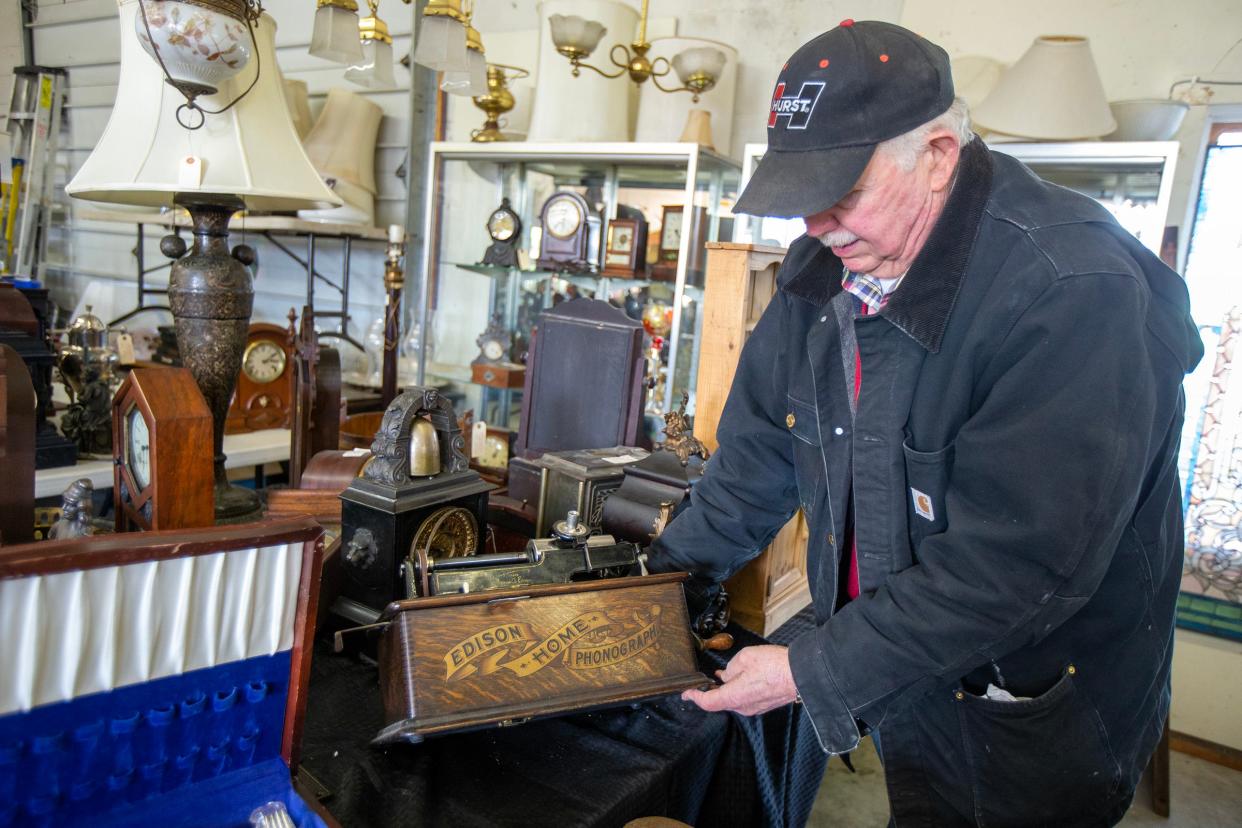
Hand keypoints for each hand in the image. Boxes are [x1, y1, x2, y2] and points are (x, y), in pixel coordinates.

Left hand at [681, 644, 797, 715]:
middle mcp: (744, 707)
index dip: (695, 697)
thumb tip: (726, 675)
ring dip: (727, 688)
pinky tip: (741, 677)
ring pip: (734, 699)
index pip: (708, 703)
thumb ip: (731, 668)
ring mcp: (755, 707)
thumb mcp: (745, 658)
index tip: (687, 693)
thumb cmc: (774, 665)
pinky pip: (745, 699)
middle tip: (705, 680)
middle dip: (712, 690)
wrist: (802, 674)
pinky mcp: (764, 705)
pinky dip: (739, 689)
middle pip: (721, 701)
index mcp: (735, 696)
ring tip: (724, 674)